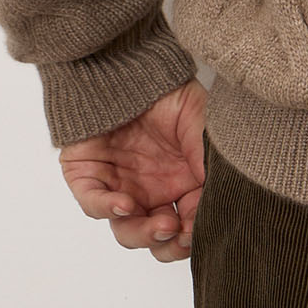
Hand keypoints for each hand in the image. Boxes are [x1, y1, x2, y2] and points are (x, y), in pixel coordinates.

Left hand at [58, 77, 208, 262]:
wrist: (132, 65)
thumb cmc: (170, 93)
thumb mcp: (202, 126)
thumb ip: (209, 163)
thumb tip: (218, 202)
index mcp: (180, 185)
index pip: (187, 223)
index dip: (193, 233)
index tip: (199, 231)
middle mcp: (150, 193)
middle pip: (156, 236)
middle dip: (168, 243)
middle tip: (179, 234)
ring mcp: (119, 188)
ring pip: (126, 229)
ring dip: (143, 233)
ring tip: (160, 223)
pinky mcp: (89, 178)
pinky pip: (93, 203)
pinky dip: (108, 209)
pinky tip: (125, 205)